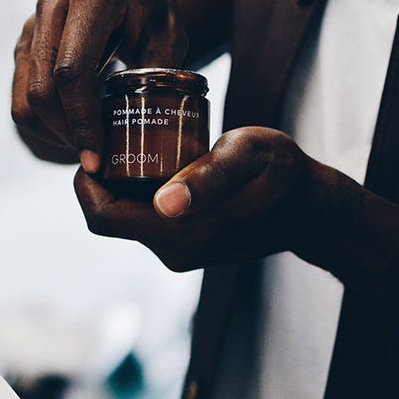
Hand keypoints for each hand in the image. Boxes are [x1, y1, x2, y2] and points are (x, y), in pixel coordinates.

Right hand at [11, 0, 187, 170]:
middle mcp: (52, 5)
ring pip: (24, 98)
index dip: (82, 120)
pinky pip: (20, 97)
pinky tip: (72, 131)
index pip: (73, 70)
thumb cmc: (150, 11)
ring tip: (85, 145)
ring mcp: (31, 25)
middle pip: (42, 89)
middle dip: (66, 133)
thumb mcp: (170, 34)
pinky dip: (43, 124)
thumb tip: (143, 123)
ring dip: (52, 132)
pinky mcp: (23, 45)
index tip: (96, 158)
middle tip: (95, 158)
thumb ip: (159, 74)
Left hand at [74, 127, 323, 270]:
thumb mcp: (252, 156)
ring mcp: (181, 255)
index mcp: (184, 230)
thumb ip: (211, 176)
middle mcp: (175, 251)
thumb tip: (166, 201)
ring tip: (131, 151)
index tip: (92, 152)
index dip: (85, 187)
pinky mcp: (187, 251)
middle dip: (101, 183)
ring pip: (127, 222)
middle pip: (111, 219)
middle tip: (110, 142)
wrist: (312, 211)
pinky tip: (154, 170)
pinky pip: (147, 225)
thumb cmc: (282, 173)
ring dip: (120, 190)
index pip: (104, 217)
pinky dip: (139, 199)